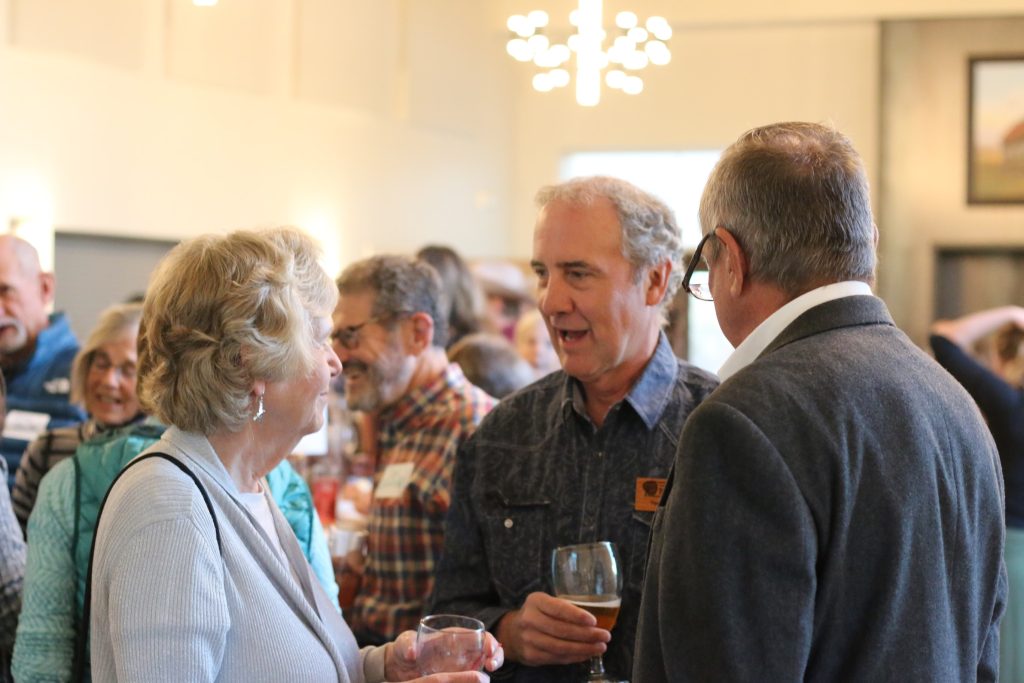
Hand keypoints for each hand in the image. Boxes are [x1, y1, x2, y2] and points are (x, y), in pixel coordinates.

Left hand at [384, 628, 503, 681]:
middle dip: (496, 656)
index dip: (489, 641)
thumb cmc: (404, 649)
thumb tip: (412, 652)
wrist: (399, 668)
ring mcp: (462, 667)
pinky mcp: (457, 679)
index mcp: (455, 636)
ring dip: (491, 669)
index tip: (490, 650)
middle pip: (488, 651)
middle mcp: (463, 651)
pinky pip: (472, 680)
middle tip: (492, 665)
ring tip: (486, 679)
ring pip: (483, 668)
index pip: (479, 635)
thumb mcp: (404, 644)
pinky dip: (478, 682)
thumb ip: (408, 644)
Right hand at [495, 592, 609, 666]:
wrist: (512, 633)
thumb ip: (565, 607)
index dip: (576, 615)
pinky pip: (557, 658)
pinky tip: (587, 654)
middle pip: (561, 630)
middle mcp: (529, 619)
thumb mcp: (546, 603)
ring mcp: (529, 639)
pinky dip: (575, 657)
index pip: (557, 608)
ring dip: (584, 649)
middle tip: (605, 636)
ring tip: (600, 647)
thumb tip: (597, 617)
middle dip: (587, 635)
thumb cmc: (538, 614)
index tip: (594, 621)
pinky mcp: (531, 655)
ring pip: (560, 647)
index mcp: (536, 601)